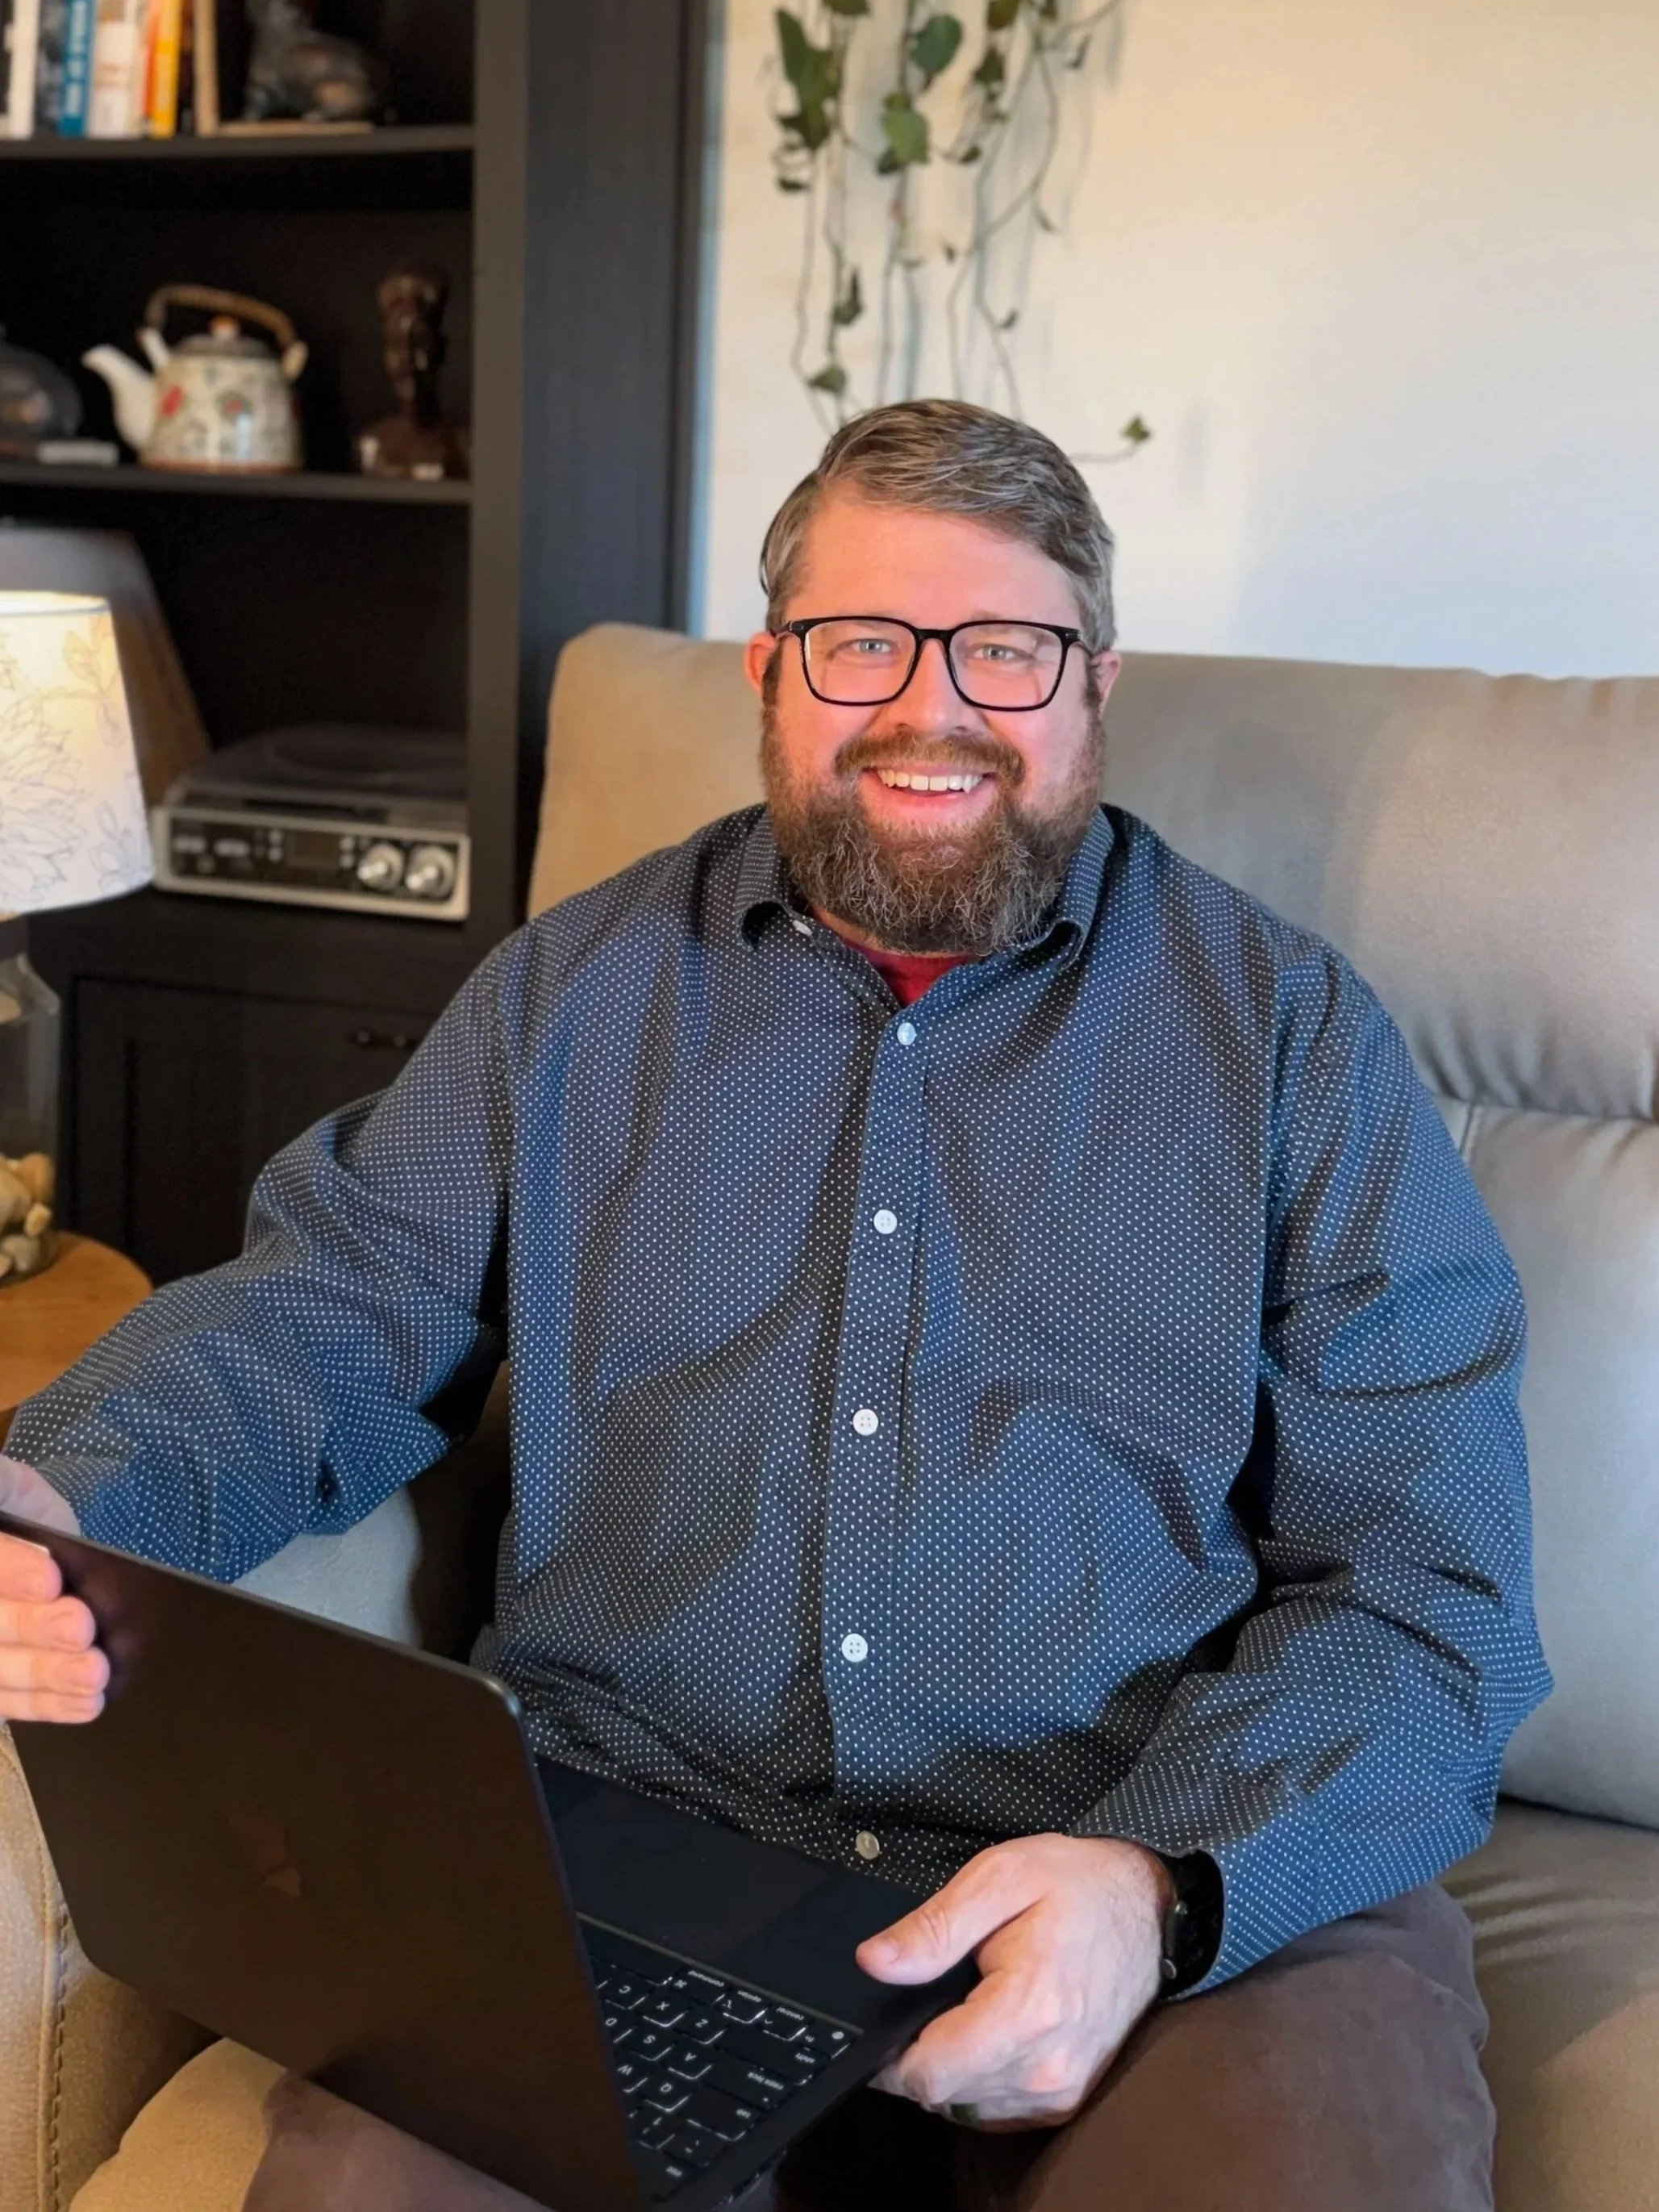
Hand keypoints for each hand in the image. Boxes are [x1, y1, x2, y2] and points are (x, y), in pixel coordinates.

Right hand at [0, 1455, 104, 1723]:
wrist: (27, 1545)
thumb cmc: (14, 1513)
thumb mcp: (8, 1488)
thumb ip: (3, 1484)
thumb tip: (2, 1475)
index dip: (10, 1572)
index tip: (51, 1578)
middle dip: (33, 1627)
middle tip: (80, 1627)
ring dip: (47, 1674)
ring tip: (93, 1673)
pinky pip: (12, 1699)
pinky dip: (49, 1703)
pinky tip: (87, 1703)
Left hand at [856, 1833, 1170, 2130]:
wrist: (1146, 1905)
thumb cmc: (1078, 1886)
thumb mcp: (999, 1878)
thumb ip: (934, 1927)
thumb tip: (875, 1963)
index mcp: (1028, 2012)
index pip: (929, 2074)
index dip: (891, 2053)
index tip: (886, 2019)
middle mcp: (1048, 2067)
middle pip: (943, 2095)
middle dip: (921, 2052)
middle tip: (936, 1994)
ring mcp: (1062, 2090)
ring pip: (967, 2106)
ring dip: (952, 2067)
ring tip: (969, 2005)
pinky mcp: (1069, 2097)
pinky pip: (997, 2108)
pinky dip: (980, 2078)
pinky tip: (991, 2030)